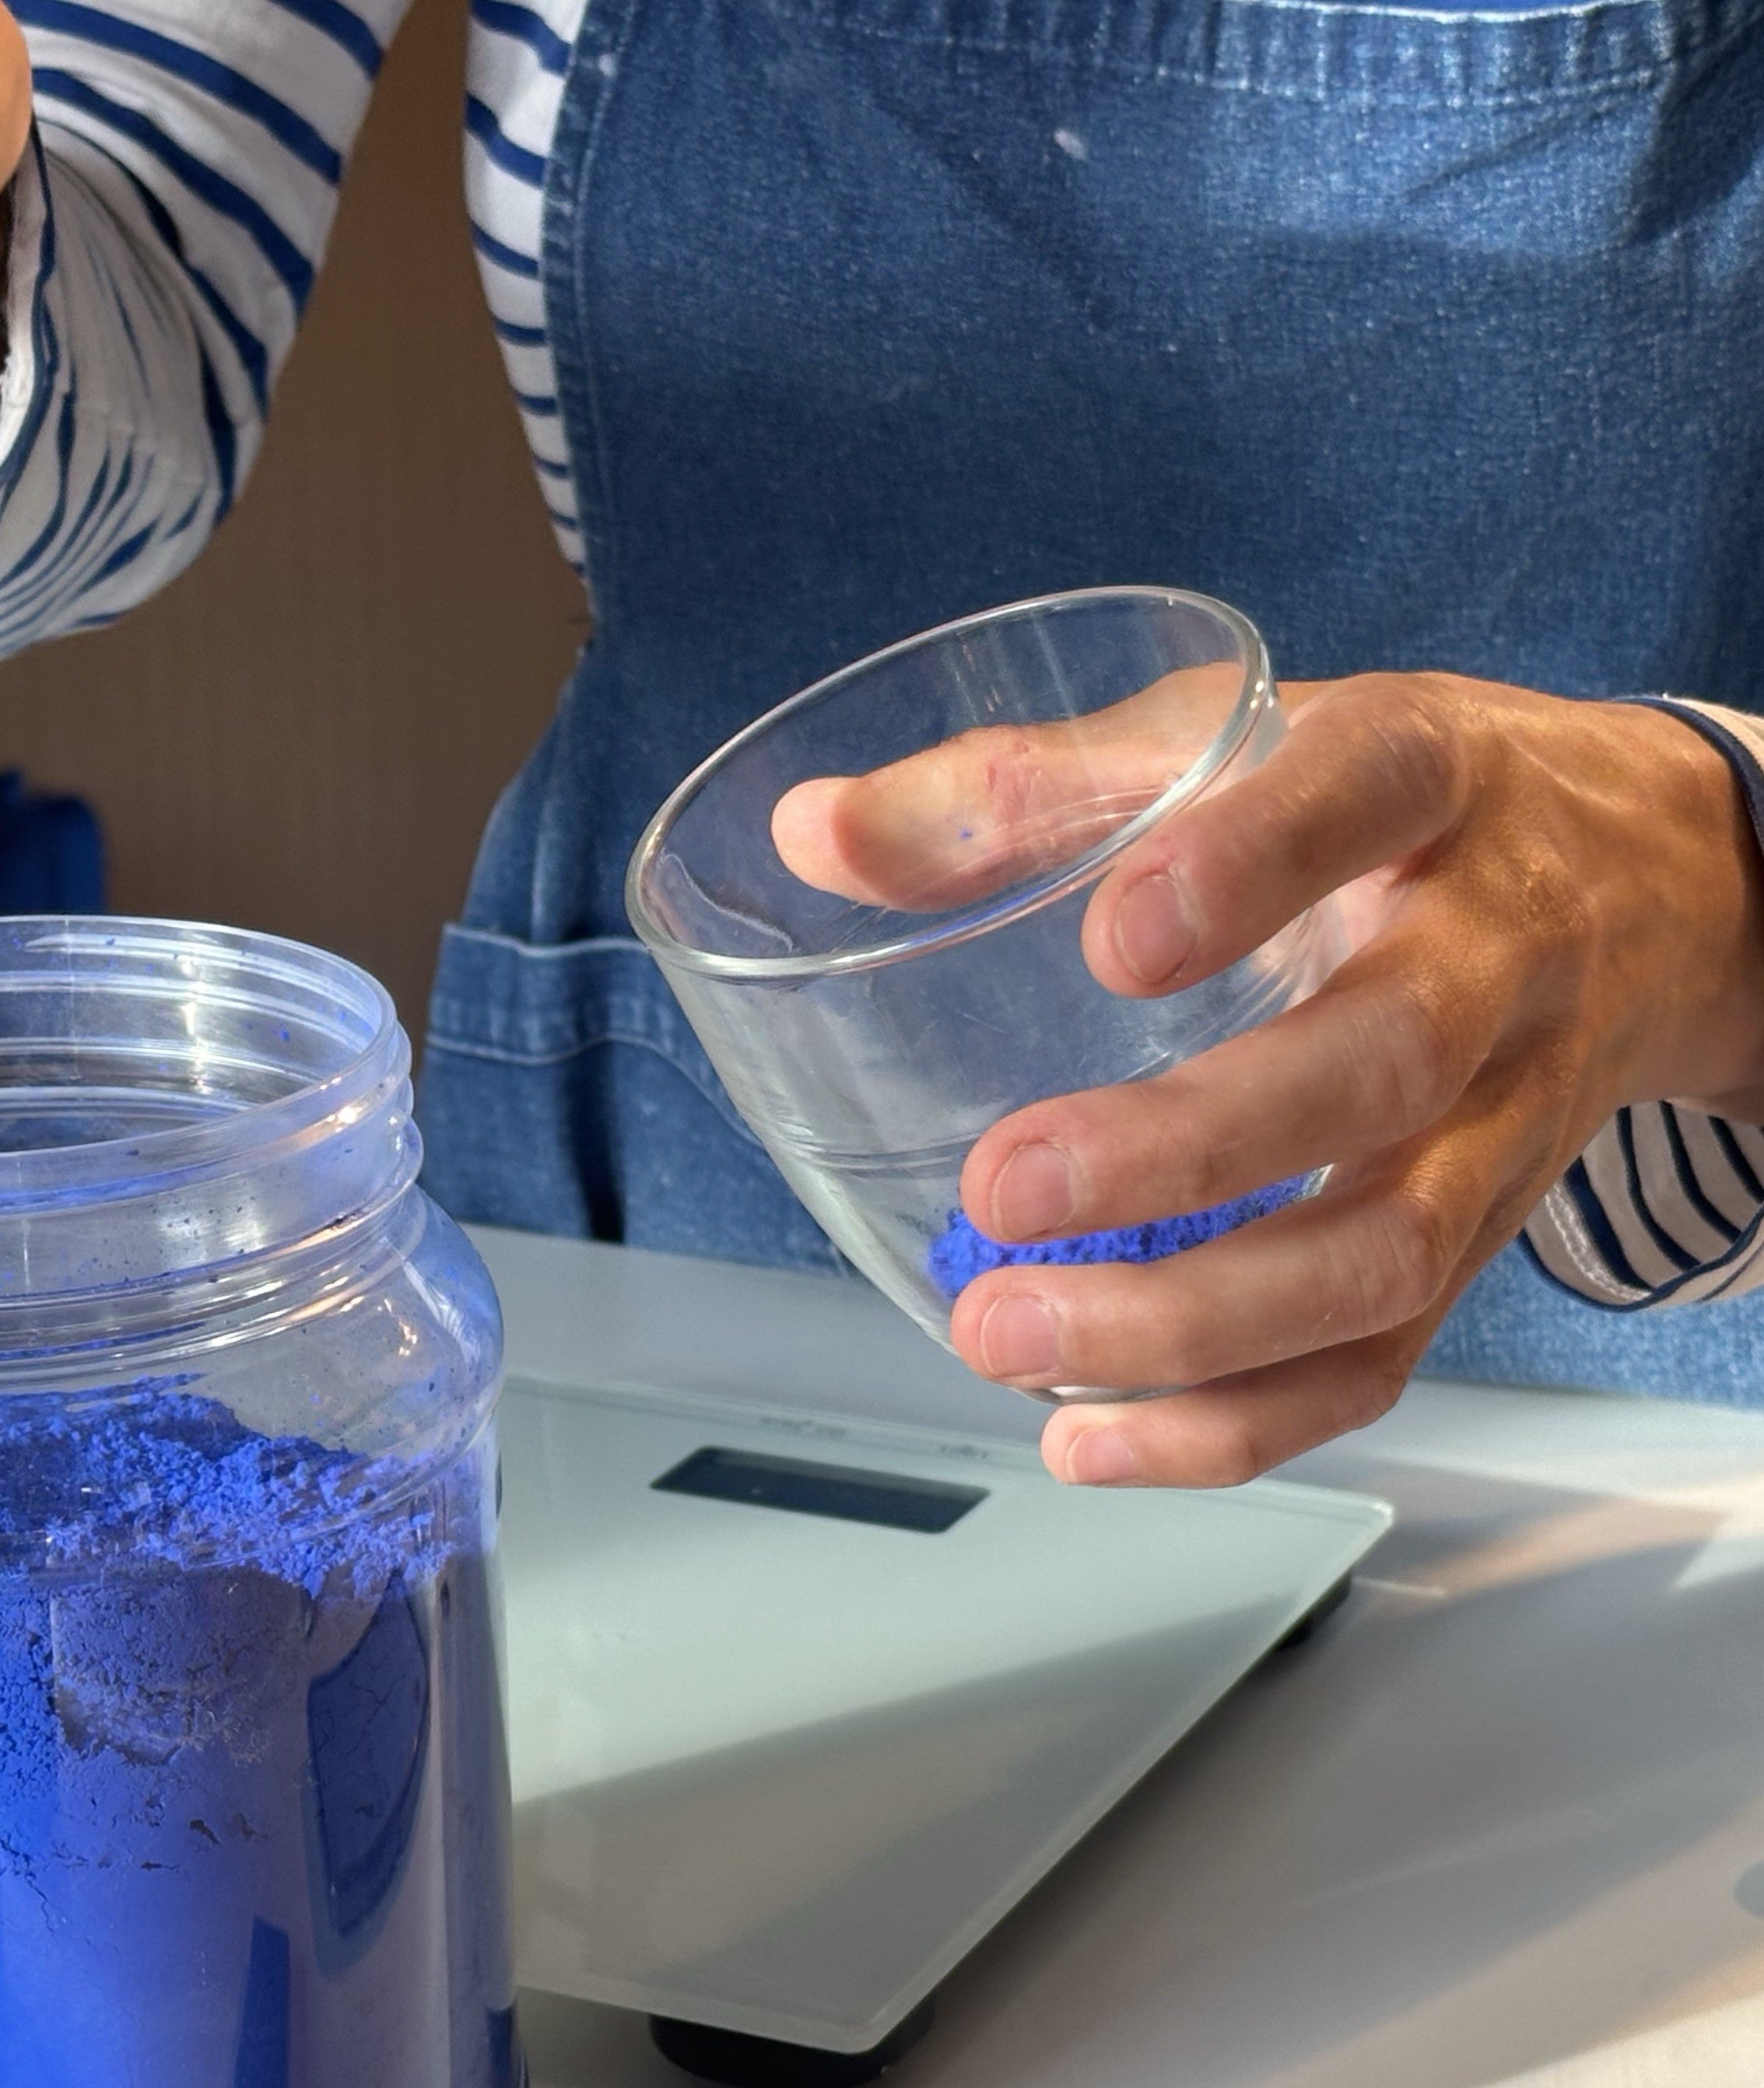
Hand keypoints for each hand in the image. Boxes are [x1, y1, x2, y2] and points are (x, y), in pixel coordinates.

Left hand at [774, 676, 1763, 1486]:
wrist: (1650, 882)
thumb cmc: (1387, 805)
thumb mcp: (1237, 733)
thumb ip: (1028, 782)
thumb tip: (815, 830)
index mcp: (1426, 778)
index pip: (1364, 797)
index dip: (1249, 867)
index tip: (1116, 939)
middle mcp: (1492, 952)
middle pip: (1379, 1064)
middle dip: (1187, 1153)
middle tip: (1000, 1188)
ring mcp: (1504, 1115)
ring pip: (1386, 1251)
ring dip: (1189, 1325)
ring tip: (1005, 1337)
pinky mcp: (1483, 1238)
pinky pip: (1382, 1359)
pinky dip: (1235, 1425)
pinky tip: (1089, 1443)